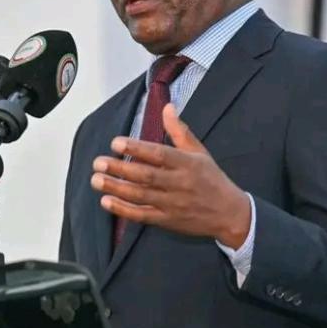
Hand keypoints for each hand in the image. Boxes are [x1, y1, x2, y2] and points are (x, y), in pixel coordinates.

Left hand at [91, 104, 251, 247]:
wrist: (230, 214)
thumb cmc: (212, 179)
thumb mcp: (200, 151)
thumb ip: (179, 130)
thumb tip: (167, 107)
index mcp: (187, 163)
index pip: (159, 154)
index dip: (137, 148)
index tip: (116, 142)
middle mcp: (179, 183)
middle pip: (146, 175)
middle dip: (120, 168)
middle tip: (99, 162)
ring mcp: (172, 204)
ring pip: (141, 196)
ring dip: (117, 188)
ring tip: (96, 179)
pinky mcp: (167, 220)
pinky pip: (142, 215)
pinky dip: (124, 210)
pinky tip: (106, 201)